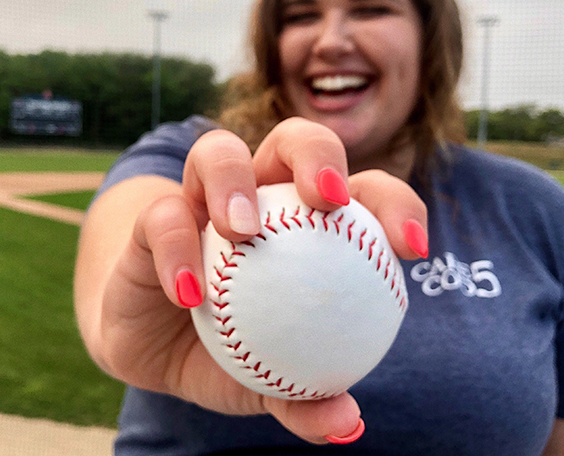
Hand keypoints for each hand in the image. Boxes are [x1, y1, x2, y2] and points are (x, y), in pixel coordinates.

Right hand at [76, 117, 427, 443]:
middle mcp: (258, 196)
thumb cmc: (226, 354)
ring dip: (232, 180)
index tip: (412, 249)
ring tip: (244, 231)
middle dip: (318, 154)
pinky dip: (177, 251)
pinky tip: (190, 294)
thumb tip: (348, 423)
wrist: (151, 353)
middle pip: (294, 141)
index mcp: (308, 223)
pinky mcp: (150, 219)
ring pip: (217, 151)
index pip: (364, 192)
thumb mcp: (269, 384)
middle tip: (330, 199)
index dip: (396, 204)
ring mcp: (200, 201)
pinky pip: (161, 218)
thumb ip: (305, 401)